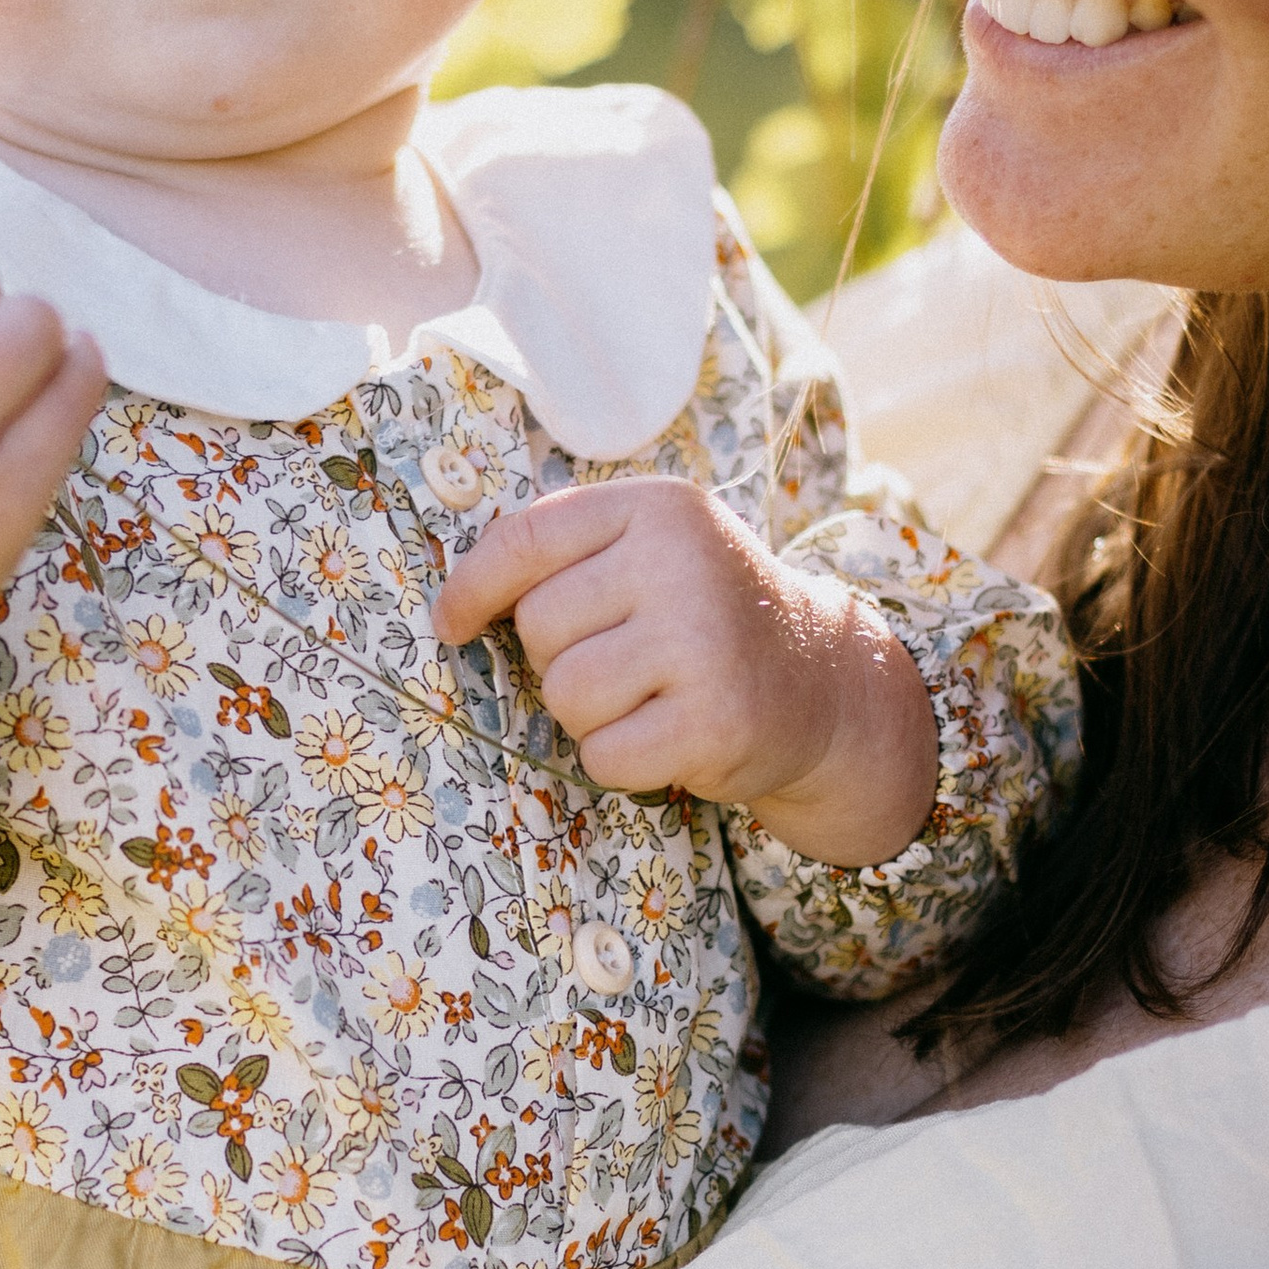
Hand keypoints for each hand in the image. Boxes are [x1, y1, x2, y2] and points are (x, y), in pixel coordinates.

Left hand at [433, 476, 938, 867]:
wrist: (817, 680)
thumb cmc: (704, 612)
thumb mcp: (651, 548)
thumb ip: (566, 552)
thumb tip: (451, 604)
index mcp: (657, 508)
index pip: (526, 539)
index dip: (471, 587)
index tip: (451, 624)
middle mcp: (682, 564)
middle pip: (540, 626)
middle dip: (560, 657)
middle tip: (622, 660)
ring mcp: (702, 645)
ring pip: (566, 695)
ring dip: (589, 713)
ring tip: (647, 696)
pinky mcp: (713, 724)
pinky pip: (602, 755)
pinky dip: (621, 759)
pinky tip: (668, 734)